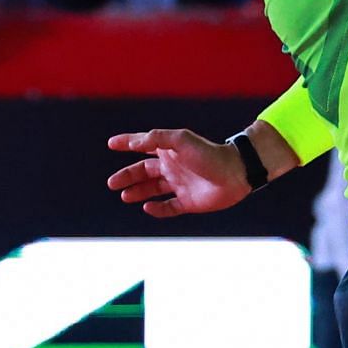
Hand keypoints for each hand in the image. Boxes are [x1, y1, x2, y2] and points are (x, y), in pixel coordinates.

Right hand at [106, 128, 250, 216]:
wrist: (235, 174)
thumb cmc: (208, 153)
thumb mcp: (180, 140)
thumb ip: (156, 139)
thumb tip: (135, 141)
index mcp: (170, 150)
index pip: (144, 145)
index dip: (128, 143)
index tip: (112, 143)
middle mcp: (173, 167)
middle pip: (144, 171)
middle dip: (127, 176)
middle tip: (112, 183)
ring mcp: (180, 185)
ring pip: (153, 189)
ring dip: (138, 192)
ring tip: (124, 196)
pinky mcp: (188, 202)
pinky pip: (168, 207)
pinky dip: (157, 209)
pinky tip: (147, 207)